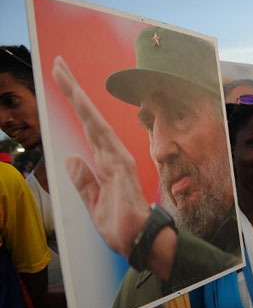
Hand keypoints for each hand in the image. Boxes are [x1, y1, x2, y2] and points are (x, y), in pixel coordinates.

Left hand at [51, 56, 149, 256]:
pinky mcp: (120, 166)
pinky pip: (102, 136)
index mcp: (106, 165)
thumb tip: (71, 159)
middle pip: (89, 118)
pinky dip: (90, 117)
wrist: (139, 242)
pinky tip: (79, 101)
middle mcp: (113, 157)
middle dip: (73, 91)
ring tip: (62, 74)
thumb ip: (84, 182)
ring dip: (78, 97)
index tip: (63, 85)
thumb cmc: (122, 227)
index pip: (88, 131)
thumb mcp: (93, 205)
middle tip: (58, 65)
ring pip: (94, 121)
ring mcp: (118, 159)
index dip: (76, 109)